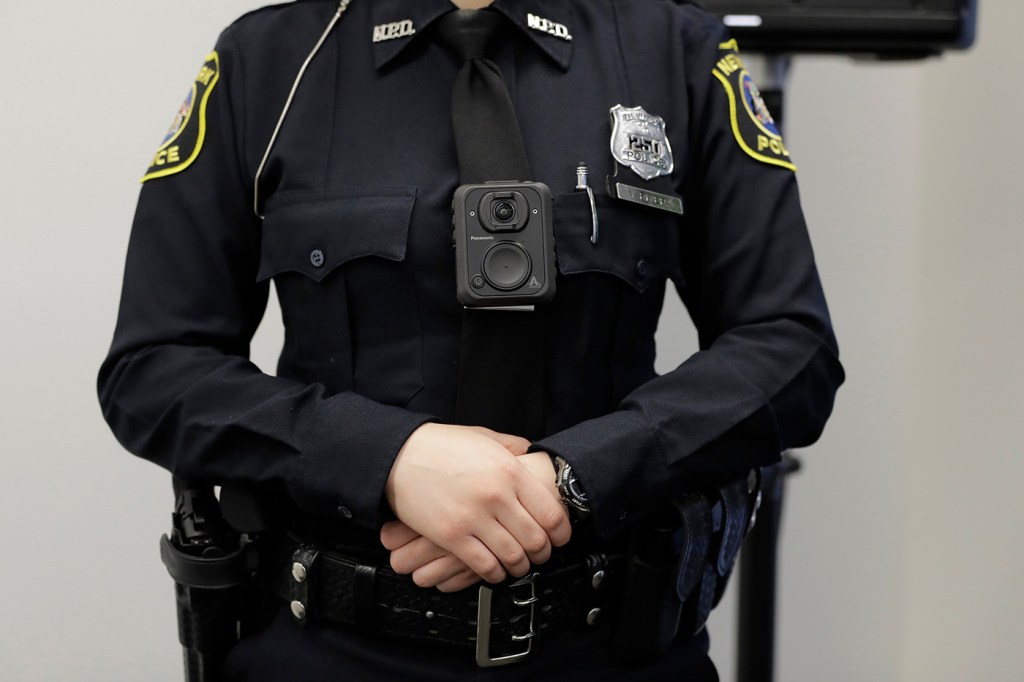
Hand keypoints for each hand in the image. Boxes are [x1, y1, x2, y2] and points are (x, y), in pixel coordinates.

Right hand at [384, 425, 569, 585]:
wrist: (399, 454)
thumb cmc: (440, 445)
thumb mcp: (484, 436)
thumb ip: (513, 446)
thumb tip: (532, 452)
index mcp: (510, 471)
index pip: (551, 514)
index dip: (561, 533)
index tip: (560, 538)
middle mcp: (496, 496)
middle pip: (536, 540)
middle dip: (543, 553)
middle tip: (540, 554)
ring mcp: (474, 518)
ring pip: (513, 557)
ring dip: (520, 566)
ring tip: (518, 564)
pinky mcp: (451, 536)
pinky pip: (484, 565)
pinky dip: (495, 573)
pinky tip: (495, 569)